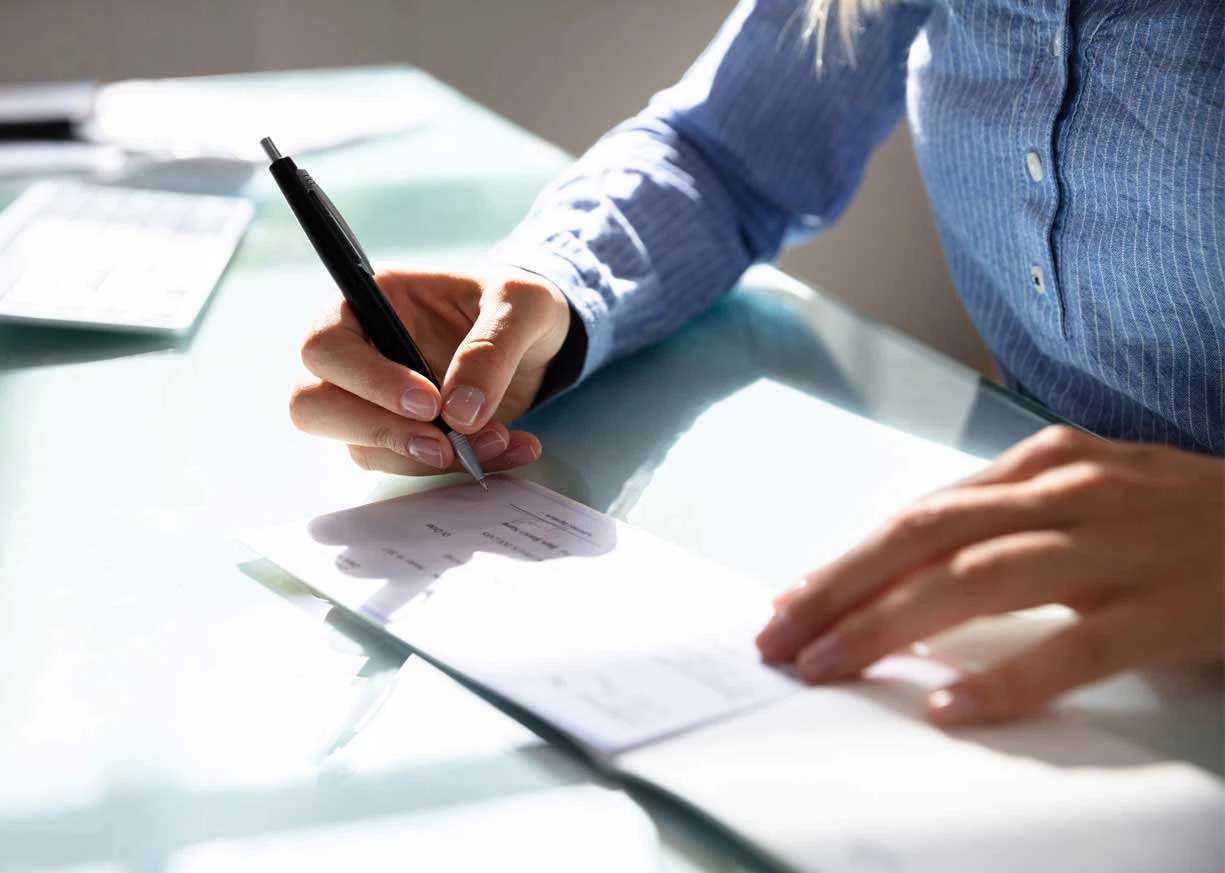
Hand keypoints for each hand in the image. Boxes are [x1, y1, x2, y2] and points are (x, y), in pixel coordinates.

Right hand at [289, 267, 570, 474]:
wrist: (539, 343)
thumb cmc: (518, 306)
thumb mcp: (522, 306)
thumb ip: (493, 348)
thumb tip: (459, 414)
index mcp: (373, 301)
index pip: (327, 346)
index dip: (369, 381)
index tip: (430, 403)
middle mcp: (360, 351)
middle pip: (313, 405)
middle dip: (379, 432)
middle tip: (443, 443)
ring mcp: (373, 399)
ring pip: (360, 447)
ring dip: (427, 458)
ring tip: (498, 440)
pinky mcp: (399, 435)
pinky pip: (406, 466)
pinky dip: (456, 469)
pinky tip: (507, 449)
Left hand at [755, 426, 1224, 724]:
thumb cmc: (1180, 514)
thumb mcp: (1085, 493)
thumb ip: (1003, 516)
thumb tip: (908, 557)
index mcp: (1042, 465)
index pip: (919, 515)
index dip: (847, 561)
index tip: (790, 602)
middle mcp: (1068, 494)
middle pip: (928, 539)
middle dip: (842, 590)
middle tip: (780, 638)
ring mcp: (1119, 547)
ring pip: (979, 582)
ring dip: (890, 626)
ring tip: (830, 665)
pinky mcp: (1169, 605)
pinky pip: (1077, 647)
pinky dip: (1009, 677)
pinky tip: (951, 705)